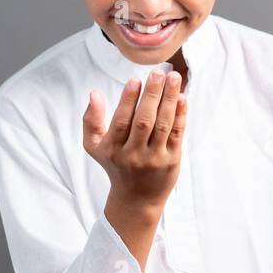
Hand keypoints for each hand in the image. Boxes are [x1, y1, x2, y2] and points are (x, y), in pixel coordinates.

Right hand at [82, 71, 186, 220]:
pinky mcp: (171, 160)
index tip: (136, 79)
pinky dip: (181, 115)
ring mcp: (154, 158)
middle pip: (144, 121)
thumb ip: (90, 121)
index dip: (128, 99)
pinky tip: (182, 98)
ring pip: (163, 125)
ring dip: (169, 100)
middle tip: (158, 73)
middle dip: (152, 95)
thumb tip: (93, 93)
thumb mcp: (94, 147)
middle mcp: (133, 155)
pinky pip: (177, 134)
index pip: (121, 121)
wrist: (137, 199)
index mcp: (112, 149)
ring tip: (173, 78)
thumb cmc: (115, 165)